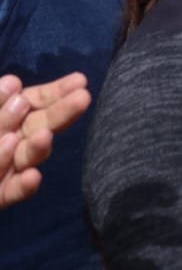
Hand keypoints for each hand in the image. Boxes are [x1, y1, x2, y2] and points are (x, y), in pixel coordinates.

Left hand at [0, 71, 90, 209]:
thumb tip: (12, 83)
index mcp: (4, 119)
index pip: (35, 102)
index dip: (56, 92)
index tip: (80, 82)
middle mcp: (8, 141)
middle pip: (40, 125)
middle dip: (61, 113)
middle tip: (81, 99)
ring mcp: (4, 170)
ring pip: (26, 156)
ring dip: (39, 146)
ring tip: (42, 136)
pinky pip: (12, 192)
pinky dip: (24, 186)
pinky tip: (33, 177)